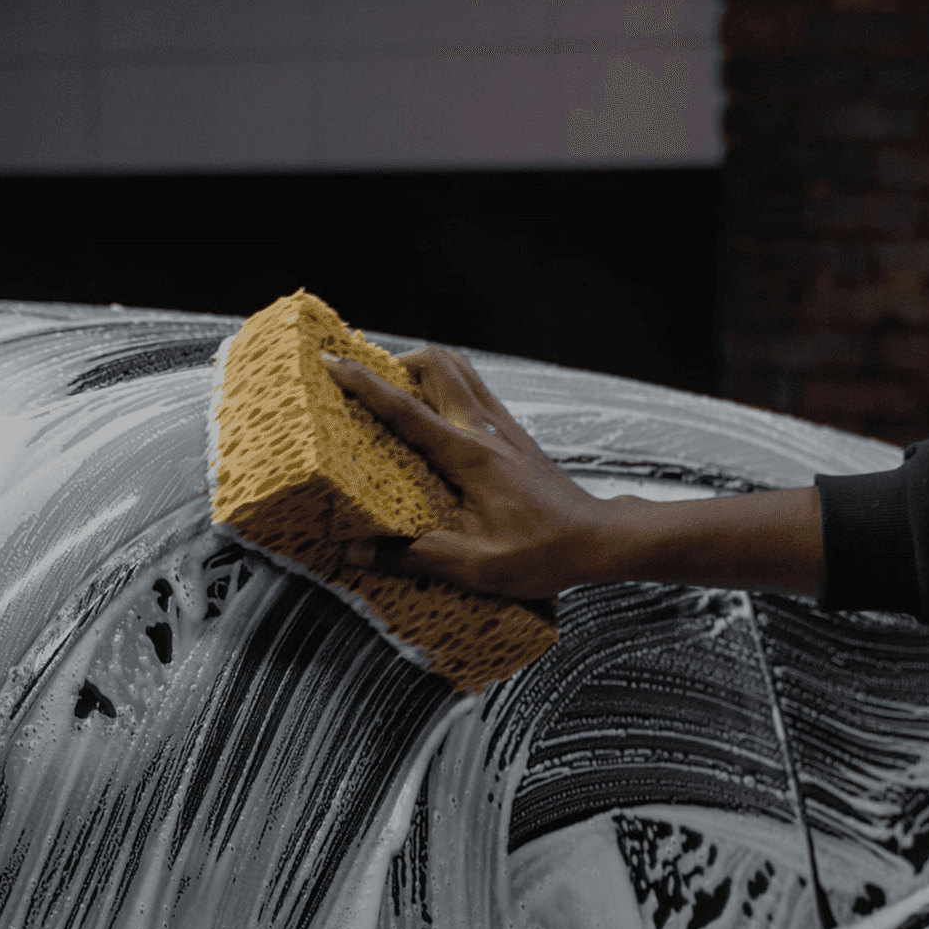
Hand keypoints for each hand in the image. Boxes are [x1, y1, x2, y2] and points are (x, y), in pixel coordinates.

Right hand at [323, 345, 604, 599]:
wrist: (597, 541)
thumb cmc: (544, 553)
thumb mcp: (474, 566)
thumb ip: (413, 556)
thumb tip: (359, 552)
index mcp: (470, 456)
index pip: (406, 409)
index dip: (364, 385)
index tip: (331, 363)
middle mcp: (486, 430)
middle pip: (436, 364)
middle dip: (394, 363)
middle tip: (364, 385)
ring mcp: (504, 428)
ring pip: (459, 370)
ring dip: (424, 371)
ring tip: (395, 394)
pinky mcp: (515, 436)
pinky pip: (475, 392)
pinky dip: (448, 389)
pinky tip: (435, 419)